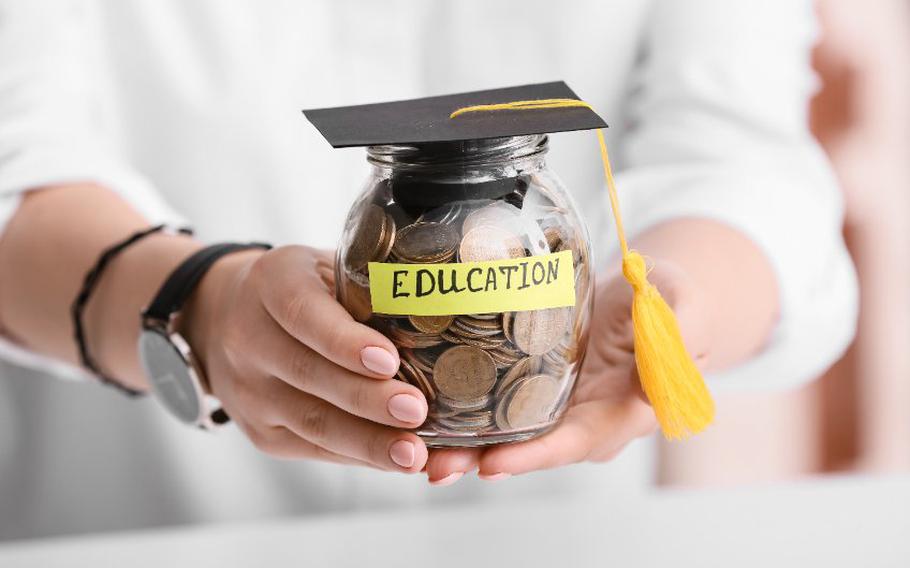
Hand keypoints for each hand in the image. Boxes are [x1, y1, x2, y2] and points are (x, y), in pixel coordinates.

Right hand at [181, 245, 428, 472]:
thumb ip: (369, 289)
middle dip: (367, 399)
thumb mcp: (327, 269)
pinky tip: (394, 459)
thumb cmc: (305, 289)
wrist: (226, 317)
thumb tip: (445, 319)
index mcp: (271, 283)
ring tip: (412, 452)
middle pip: (310, 374)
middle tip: (416, 411)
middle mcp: (249, 338)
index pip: (304, 314)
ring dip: (367, 441)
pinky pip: (313, 448)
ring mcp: (248, 391)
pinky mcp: (260, 431)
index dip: (344, 341)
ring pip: (311, 421)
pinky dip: (359, 455)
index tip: (389, 360)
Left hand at [424, 260, 710, 483]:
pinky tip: (425, 409)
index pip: (577, 441)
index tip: (491, 465)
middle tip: (432, 466)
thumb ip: (675, 332)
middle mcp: (588, 420)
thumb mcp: (682, 307)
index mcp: (626, 411)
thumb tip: (656, 368)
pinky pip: (501, 404)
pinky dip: (465, 412)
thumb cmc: (673, 299)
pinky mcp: (538, 385)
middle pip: (531, 448)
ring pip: (508, 432)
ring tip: (413, 448)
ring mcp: (561, 406)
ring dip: (464, 445)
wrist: (651, 292)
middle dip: (482, 460)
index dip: (534, 456)